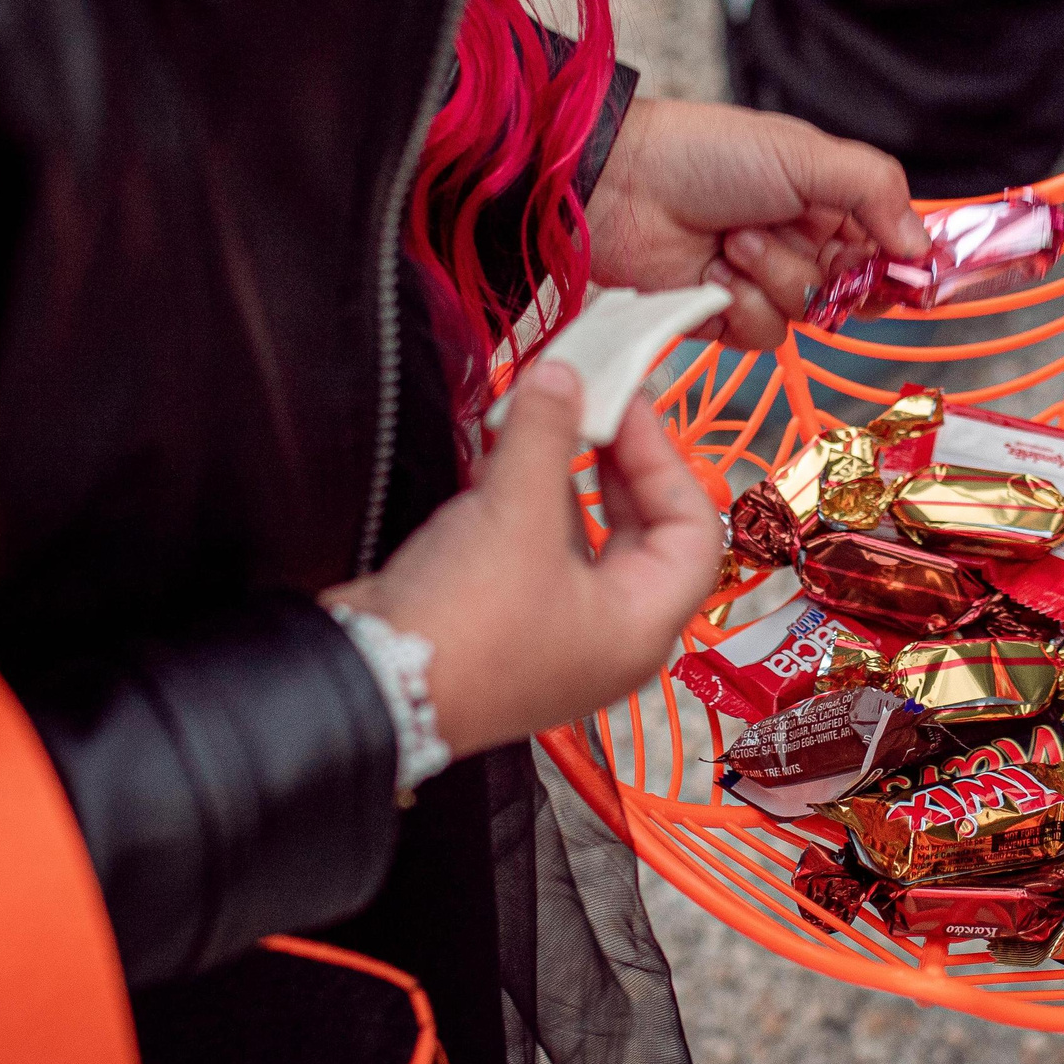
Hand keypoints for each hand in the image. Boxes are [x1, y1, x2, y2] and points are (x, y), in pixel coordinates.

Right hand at [324, 359, 720, 759]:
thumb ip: (546, 433)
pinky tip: (498, 457)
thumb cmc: (464, 626)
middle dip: (615, 462)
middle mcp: (611, 638)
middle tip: (589, 405)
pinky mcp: (509, 626)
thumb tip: (562, 376)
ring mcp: (559, 635)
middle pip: (643, 531)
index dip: (663, 458)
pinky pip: (538, 552)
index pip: (694, 530)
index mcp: (641, 625)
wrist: (370, 687)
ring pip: (585, 538)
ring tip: (538, 417)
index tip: (624, 405)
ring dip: (563, 475)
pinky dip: (526, 503)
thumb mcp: (515, 512)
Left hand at [585, 98, 928, 349]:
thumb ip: (875, 190)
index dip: (894, 265)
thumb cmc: (705, 153)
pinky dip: (739, 304)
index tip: (895, 267)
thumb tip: (922, 246)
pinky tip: (712, 271)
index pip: (887, 251)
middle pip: (853, 292)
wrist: (620, 182)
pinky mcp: (724, 317)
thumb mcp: (805, 154)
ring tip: (733, 238)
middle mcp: (802, 245)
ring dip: (772, 277)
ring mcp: (762, 282)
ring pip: (806, 315)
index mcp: (830, 203)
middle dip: (824, 267)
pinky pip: (762, 336)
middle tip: (795, 235)